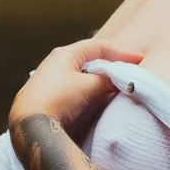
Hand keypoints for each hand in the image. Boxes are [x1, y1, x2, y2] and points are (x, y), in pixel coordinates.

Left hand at [7, 39, 144, 139]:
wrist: (29, 123)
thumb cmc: (58, 98)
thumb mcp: (88, 87)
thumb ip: (107, 80)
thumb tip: (121, 80)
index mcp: (66, 53)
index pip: (99, 47)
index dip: (121, 53)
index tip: (140, 60)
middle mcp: (56, 62)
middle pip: (89, 59)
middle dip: (109, 65)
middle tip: (127, 71)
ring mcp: (50, 79)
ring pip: (81, 74)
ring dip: (98, 79)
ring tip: (114, 86)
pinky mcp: (47, 95)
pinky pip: (74, 87)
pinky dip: (87, 90)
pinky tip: (94, 99)